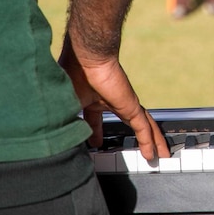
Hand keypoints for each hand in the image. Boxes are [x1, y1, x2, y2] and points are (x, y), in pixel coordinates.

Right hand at [59, 33, 169, 160]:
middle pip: (128, 123)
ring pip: (143, 126)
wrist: (85, 58)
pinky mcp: (131, 106)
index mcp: (90, 99)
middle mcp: (109, 100)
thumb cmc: (70, 75)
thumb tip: (55, 138)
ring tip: (159, 156)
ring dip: (151, 142)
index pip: (95, 119)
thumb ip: (62, 121)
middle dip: (135, 138)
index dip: (96, 131)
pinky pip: (143, 127)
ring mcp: (123, 103)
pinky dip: (148, 141)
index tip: (95, 142)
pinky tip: (152, 153)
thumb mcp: (63, 106)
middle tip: (142, 151)